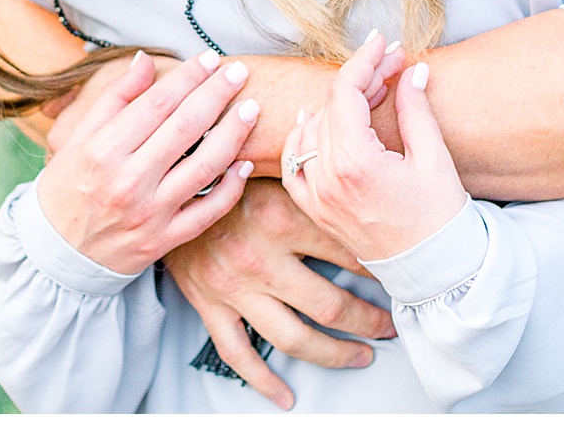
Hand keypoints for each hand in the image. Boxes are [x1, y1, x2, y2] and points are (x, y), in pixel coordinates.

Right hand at [35, 49, 258, 275]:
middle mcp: (128, 181)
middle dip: (218, 94)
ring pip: (205, 167)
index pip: (158, 103)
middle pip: (186, 128)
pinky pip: (208, 212)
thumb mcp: (77, 138)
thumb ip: (114, 98)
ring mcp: (150, 214)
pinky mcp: (164, 240)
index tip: (210, 59)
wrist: (55, 254)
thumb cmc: (66, 187)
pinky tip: (245, 164)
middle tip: (240, 72)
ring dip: (234, 134)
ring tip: (251, 109)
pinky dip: (231, 188)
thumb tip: (147, 60)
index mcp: (103, 150)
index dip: (189, 77)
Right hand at [162, 179, 397, 409]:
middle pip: (329, 306)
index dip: (379, 270)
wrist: (168, 185)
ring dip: (335, 353)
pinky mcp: (209, 305)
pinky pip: (239, 353)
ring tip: (361, 355)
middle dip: (368, 321)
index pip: (346, 255)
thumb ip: (314, 188)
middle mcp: (259, 257)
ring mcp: (234, 287)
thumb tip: (365, 203)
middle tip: (388, 327)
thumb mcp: (275, 169)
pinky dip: (263, 381)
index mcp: (281, 216)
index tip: (396, 277)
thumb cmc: (226, 173)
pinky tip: (286, 395)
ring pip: (294, 337)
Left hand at [282, 31, 466, 262]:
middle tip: (391, 66)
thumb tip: (410, 69)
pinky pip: (293, 167)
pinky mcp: (316, 211)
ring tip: (366, 93)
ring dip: (333, 106)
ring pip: (308, 132)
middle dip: (359, 80)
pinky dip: (301, 141)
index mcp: (356, 163)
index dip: (364, 60)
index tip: (382, 42)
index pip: (346, 93)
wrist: (436, 271)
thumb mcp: (434, 159)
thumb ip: (415, 109)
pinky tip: (313, 123)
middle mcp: (327, 180)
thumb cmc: (441, 218)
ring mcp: (317, 198)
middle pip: (329, 108)